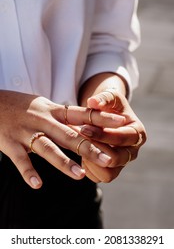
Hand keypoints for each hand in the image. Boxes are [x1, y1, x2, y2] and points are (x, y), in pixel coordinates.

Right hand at [0, 90, 124, 187]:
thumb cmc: (22, 105)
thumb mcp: (45, 106)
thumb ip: (64, 115)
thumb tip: (86, 122)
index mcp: (53, 110)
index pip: (82, 113)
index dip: (102, 118)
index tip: (122, 122)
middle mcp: (43, 120)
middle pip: (69, 134)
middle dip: (90, 147)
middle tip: (109, 158)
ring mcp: (26, 132)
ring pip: (48, 148)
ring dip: (64, 163)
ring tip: (80, 176)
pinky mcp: (10, 144)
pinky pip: (21, 160)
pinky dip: (29, 173)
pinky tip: (38, 185)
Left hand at [80, 88, 146, 181]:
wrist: (107, 118)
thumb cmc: (110, 106)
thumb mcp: (110, 97)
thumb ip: (103, 98)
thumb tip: (92, 102)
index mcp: (137, 133)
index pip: (124, 138)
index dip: (103, 134)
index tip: (85, 128)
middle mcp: (132, 151)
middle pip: (118, 159)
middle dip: (96, 149)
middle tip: (79, 138)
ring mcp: (122, 163)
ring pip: (109, 174)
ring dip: (91, 161)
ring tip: (78, 146)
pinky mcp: (110, 171)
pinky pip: (98, 178)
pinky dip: (88, 168)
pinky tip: (80, 153)